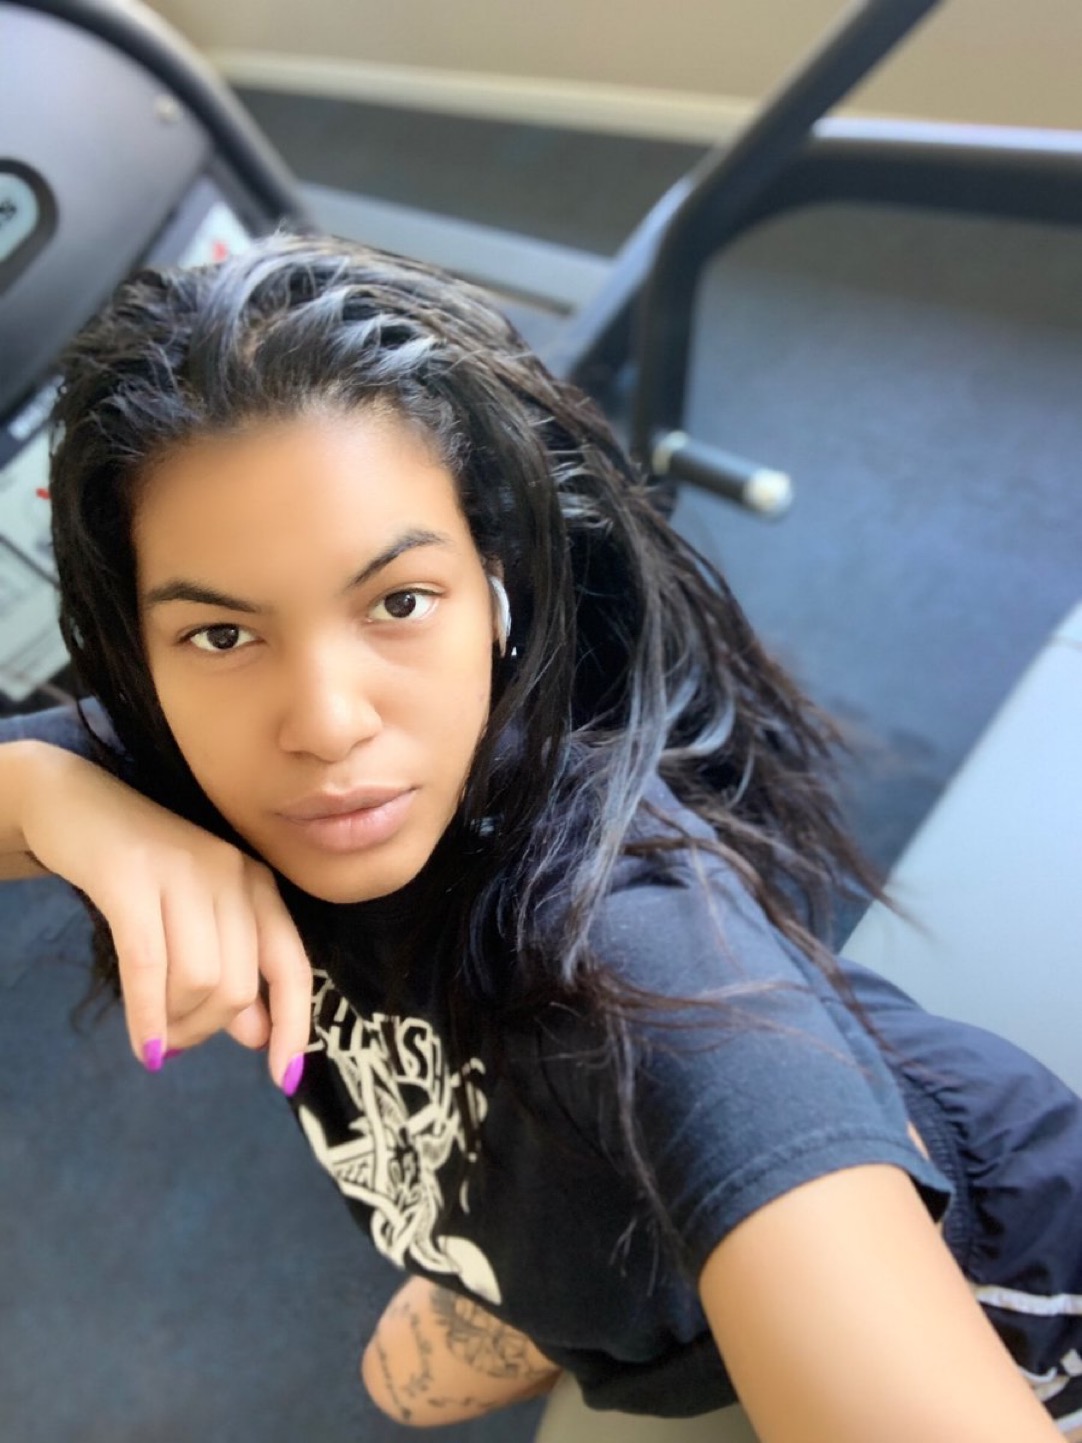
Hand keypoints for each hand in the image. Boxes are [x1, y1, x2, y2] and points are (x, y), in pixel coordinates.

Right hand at [17, 742, 311, 1091]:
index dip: (294, 1026)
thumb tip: (260, 1036)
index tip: (283, 1078)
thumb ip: (230, 971)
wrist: (72, 803)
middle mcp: (232, 873)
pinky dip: (148, 1015)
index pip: (293, 965)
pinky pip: (150, 964)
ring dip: (174, 1023)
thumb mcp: (195, 918)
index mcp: (256, 884)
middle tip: (175, 1043)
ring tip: (153, 1029)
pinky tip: (143, 1044)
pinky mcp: (133, 877)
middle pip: (238, 985)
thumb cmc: (141, 871)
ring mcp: (185, 871)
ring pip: (200, 980)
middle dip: (206, 1030)